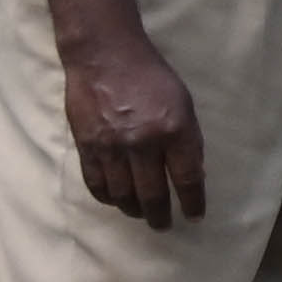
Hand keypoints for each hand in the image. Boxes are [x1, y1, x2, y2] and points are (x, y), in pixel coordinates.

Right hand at [61, 29, 208, 230]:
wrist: (105, 56)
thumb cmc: (151, 77)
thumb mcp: (183, 103)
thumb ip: (187, 139)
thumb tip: (190, 174)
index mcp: (174, 129)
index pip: (187, 179)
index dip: (193, 203)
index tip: (195, 216)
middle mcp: (143, 142)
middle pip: (153, 195)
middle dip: (160, 216)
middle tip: (164, 225)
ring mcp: (111, 146)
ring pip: (123, 195)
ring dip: (134, 210)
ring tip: (141, 213)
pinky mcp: (87, 146)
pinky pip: (97, 184)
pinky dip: (108, 198)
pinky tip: (116, 200)